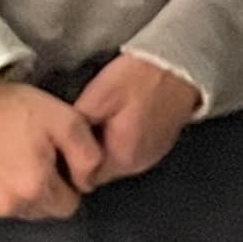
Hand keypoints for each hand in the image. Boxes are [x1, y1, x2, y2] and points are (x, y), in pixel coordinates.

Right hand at [0, 74, 96, 220]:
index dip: (67, 184)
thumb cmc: (15, 108)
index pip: (67, 207)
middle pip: (41, 211)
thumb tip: (88, 184)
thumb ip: (88, 157)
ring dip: (17, 192)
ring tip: (9, 159)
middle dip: (43, 190)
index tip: (57, 164)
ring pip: (15, 210)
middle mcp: (6, 205)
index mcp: (34, 187)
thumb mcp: (66, 120)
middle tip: (32, 158)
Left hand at [70, 54, 202, 186]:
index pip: (83, 177)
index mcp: (121, 158)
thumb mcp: (97, 98)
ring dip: (105, 146)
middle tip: (81, 126)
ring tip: (102, 119)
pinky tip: (120, 118)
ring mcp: (152, 155)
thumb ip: (76, 130)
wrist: (181, 64)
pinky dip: (122, 140)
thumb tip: (61, 148)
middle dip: (87, 154)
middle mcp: (138, 165)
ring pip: (115, 161)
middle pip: (100, 170)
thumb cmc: (137, 78)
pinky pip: (132, 150)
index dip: (69, 161)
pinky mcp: (160, 144)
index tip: (61, 141)